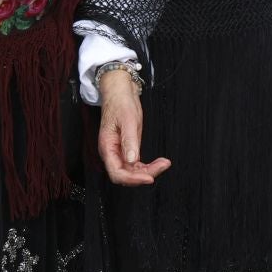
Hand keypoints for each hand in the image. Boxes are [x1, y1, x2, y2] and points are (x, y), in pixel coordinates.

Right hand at [96, 67, 169, 186]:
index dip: (133, 179)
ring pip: (132, 171)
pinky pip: (136, 165)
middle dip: (144, 174)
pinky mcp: (128, 149)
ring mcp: (120, 152)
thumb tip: (132, 160)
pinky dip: (148, 166)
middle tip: (162, 166)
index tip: (149, 178)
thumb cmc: (120, 103)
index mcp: (107, 147)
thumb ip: (129, 141)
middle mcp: (112, 153)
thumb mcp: (128, 120)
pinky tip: (158, 163)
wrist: (120, 92)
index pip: (117, 173)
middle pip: (126, 175)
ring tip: (163, 163)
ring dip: (148, 171)